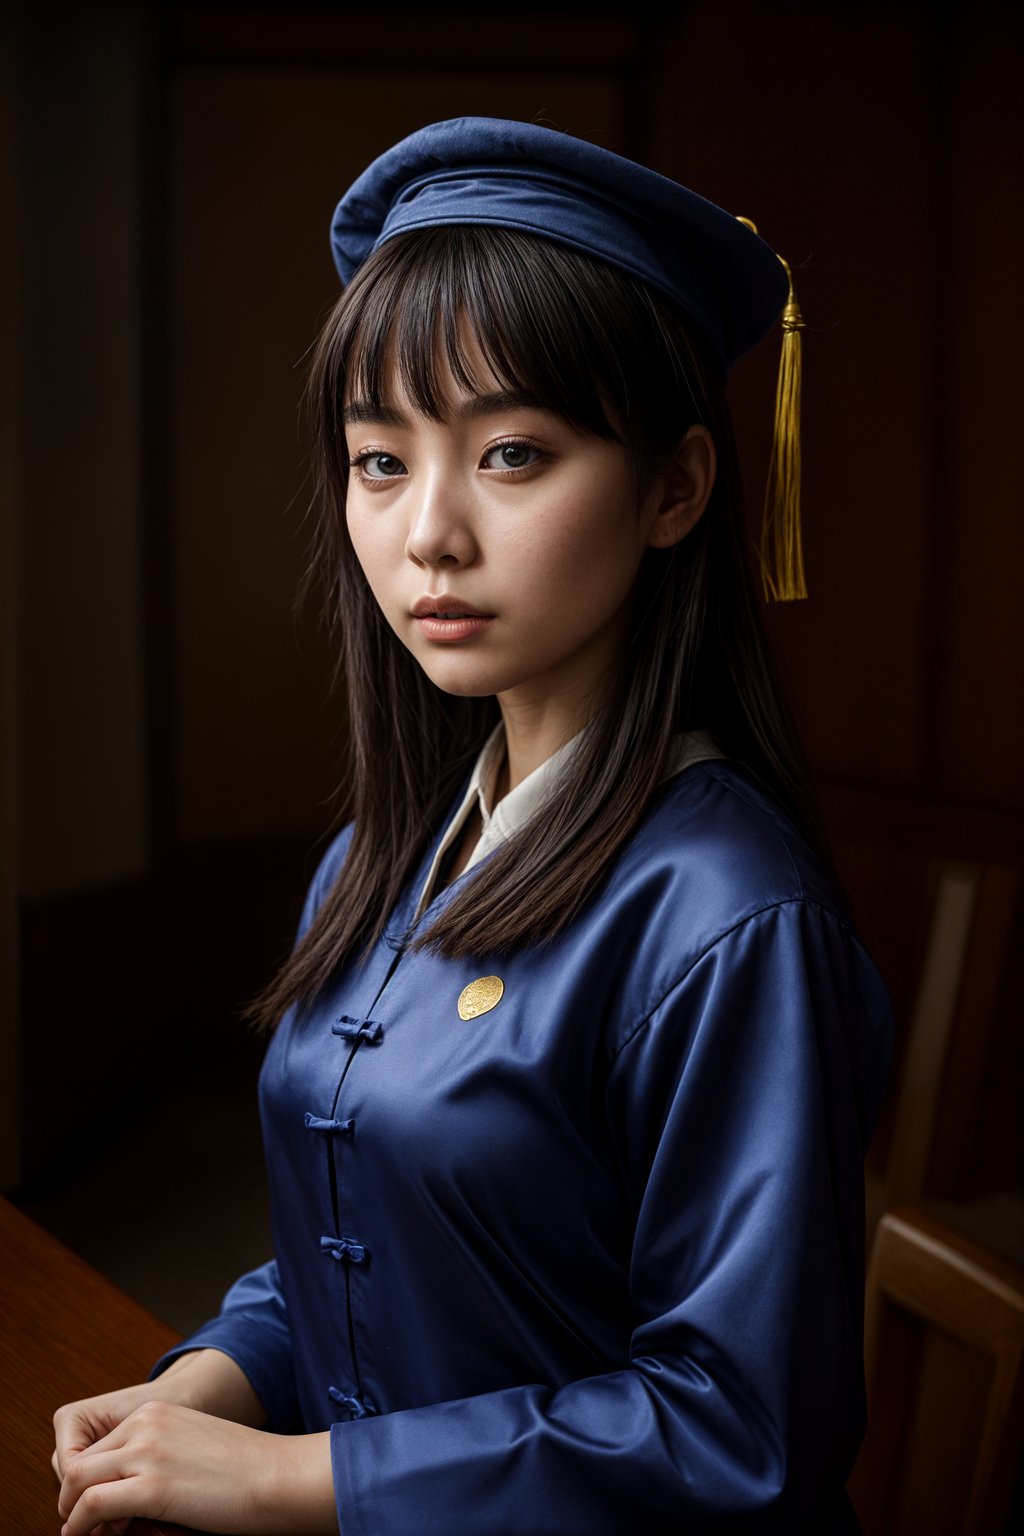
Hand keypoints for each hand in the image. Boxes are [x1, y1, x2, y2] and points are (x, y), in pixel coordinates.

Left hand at [56, 1401, 334, 1535]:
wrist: (277, 1475)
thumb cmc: (245, 1470)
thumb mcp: (191, 1448)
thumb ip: (157, 1458)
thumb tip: (127, 1494)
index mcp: (155, 1411)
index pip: (96, 1448)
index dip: (88, 1482)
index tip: (97, 1511)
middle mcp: (145, 1424)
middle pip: (78, 1463)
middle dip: (73, 1498)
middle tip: (85, 1527)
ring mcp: (146, 1452)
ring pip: (76, 1482)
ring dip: (73, 1514)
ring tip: (86, 1535)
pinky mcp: (151, 1486)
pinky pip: (91, 1505)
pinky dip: (80, 1526)